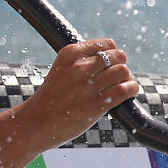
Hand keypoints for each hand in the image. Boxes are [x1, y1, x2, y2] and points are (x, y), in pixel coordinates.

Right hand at [16, 39, 141, 149]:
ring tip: (121, 85)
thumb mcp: (62, 69)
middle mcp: (78, 67)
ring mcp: (87, 87)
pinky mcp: (95, 106)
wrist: (36, 123)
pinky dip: (132, 89)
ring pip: (123, 71)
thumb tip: (116, 58)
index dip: (113, 54)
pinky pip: (124, 90)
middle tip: (116, 77)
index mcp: (69, 54)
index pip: (107, 44)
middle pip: (118, 56)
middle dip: (121, 65)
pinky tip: (129, 92)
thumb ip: (83, 61)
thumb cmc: (53, 96)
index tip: (110, 64)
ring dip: (127, 78)